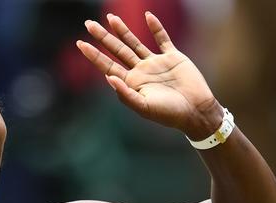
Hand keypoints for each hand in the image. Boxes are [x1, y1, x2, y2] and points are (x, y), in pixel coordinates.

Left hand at [77, 12, 222, 139]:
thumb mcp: (143, 107)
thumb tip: (107, 77)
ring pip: (135, 43)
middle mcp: (140, 72)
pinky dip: (156, 28)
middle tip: (88, 24)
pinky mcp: (173, 57)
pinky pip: (163, 39)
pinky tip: (148, 16)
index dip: (94, 55)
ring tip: (110, 18)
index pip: (107, 65)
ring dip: (122, 30)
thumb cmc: (168, 114)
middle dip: (102, 37)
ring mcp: (155, 63)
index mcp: (131, 83)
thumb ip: (125, 94)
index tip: (80, 44)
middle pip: (117, 50)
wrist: (195, 111)